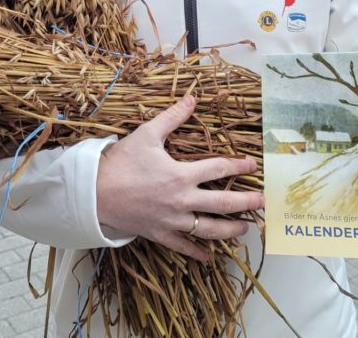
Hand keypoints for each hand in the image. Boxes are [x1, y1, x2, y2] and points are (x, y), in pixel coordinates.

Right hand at [95, 94, 262, 261]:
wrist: (94, 192)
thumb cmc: (121, 162)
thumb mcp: (147, 134)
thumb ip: (172, 117)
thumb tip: (192, 99)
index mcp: (181, 175)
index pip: (219, 169)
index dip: (238, 166)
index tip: (252, 165)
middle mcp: (182, 200)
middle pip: (223, 204)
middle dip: (246, 202)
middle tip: (263, 202)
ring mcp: (172, 220)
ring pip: (209, 229)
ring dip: (230, 230)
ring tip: (246, 228)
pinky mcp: (160, 233)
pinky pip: (183, 246)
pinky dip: (198, 253)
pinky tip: (210, 258)